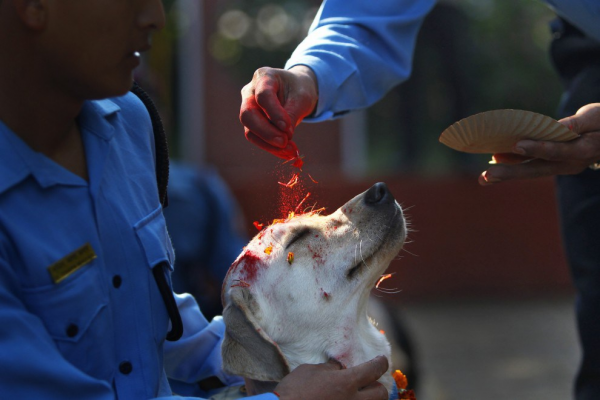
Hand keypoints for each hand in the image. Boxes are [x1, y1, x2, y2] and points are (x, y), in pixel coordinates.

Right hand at [239, 65, 317, 159]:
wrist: (296, 91)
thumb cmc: (299, 89)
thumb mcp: (301, 98)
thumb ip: (291, 115)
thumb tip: (284, 139)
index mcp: (264, 76)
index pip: (263, 95)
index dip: (274, 113)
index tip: (288, 128)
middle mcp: (250, 91)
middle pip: (248, 114)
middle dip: (266, 132)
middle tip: (285, 143)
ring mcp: (248, 107)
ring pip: (250, 129)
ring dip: (269, 144)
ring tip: (290, 151)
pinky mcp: (252, 122)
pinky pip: (256, 137)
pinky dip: (271, 147)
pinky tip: (285, 153)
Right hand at [273, 355, 388, 399]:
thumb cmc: (295, 390)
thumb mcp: (310, 370)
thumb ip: (329, 368)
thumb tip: (339, 368)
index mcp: (346, 382)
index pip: (374, 369)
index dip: (380, 362)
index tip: (381, 360)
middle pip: (381, 393)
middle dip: (378, 386)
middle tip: (369, 382)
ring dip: (368, 399)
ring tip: (358, 395)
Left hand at [479, 103, 599, 184]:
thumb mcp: (595, 117)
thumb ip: (578, 123)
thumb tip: (561, 128)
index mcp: (582, 151)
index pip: (556, 151)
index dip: (537, 148)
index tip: (517, 145)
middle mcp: (568, 164)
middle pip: (536, 169)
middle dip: (510, 172)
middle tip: (486, 176)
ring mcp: (560, 166)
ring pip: (530, 171)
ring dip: (507, 173)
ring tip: (484, 178)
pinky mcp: (552, 164)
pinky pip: (530, 166)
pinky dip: (513, 164)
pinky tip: (494, 162)